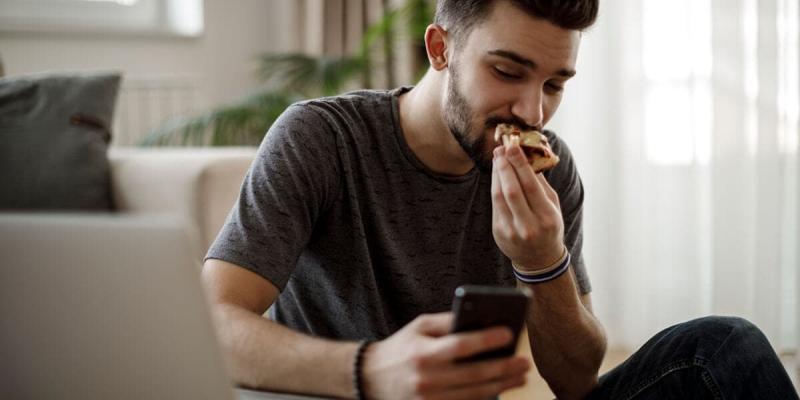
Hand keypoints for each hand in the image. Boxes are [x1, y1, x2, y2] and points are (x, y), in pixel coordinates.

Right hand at [361, 312, 529, 399]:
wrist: (371, 378)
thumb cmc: (401, 347)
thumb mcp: (419, 326)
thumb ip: (448, 322)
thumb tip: (482, 319)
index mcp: (422, 354)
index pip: (460, 346)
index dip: (486, 340)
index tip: (509, 333)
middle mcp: (427, 379)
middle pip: (474, 375)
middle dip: (504, 368)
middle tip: (524, 362)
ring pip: (475, 395)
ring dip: (502, 385)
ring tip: (520, 376)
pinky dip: (485, 397)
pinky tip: (500, 387)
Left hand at [491, 143, 563, 270]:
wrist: (539, 259)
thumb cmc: (549, 227)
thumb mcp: (553, 207)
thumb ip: (541, 184)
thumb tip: (529, 156)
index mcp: (547, 218)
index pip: (531, 186)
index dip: (519, 164)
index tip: (512, 146)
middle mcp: (529, 226)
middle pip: (512, 190)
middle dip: (505, 166)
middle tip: (501, 149)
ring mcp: (512, 231)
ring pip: (499, 196)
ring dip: (497, 174)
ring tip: (498, 158)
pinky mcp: (499, 232)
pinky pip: (495, 205)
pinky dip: (495, 186)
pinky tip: (497, 175)